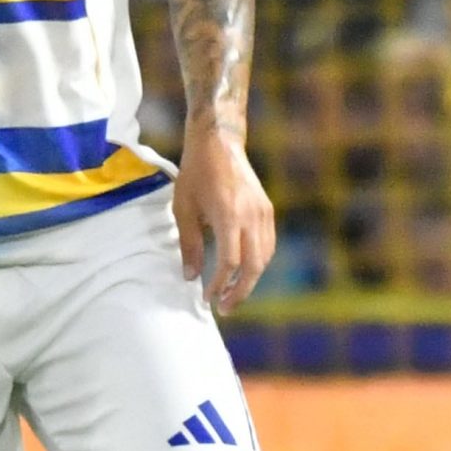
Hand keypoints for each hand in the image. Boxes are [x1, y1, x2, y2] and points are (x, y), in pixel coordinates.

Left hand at [173, 127, 273, 314]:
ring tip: (232, 293)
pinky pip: (267, 244)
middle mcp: (252, 216)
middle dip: (240, 291)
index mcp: (229, 216)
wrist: (219, 141)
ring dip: (250, 280)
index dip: (219, 285)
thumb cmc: (196, 173)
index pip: (230, 263)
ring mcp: (263, 213)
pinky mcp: (267, 210)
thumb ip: (189, 244)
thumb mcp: (183, 208)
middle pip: (254, 266)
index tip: (207, 298)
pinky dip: (257, 263)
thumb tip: (190, 277)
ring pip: (264, 257)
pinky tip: (243, 272)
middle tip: (224, 308)